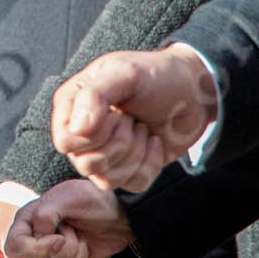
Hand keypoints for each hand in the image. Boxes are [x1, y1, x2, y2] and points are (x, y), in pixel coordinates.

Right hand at [3, 180, 133, 257]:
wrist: (117, 215)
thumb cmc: (91, 200)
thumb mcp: (66, 196)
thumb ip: (45, 213)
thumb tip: (39, 237)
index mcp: (27, 222)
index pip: (15, 248)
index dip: (37, 249)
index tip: (59, 238)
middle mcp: (34, 242)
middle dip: (67, 250)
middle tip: (74, 230)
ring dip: (77, 257)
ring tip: (81, 238)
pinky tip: (86, 252)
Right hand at [50, 46, 216, 192]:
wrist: (194, 92)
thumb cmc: (157, 75)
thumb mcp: (126, 72)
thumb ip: (95, 94)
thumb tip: (77, 129)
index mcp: (72, 105)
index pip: (65, 141)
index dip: (92, 134)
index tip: (115, 112)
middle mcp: (83, 133)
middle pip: (86, 164)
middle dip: (120, 142)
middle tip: (132, 118)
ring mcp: (105, 154)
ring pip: (108, 179)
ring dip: (136, 153)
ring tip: (143, 127)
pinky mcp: (129, 170)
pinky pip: (133, 185)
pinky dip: (151, 163)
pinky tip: (154, 141)